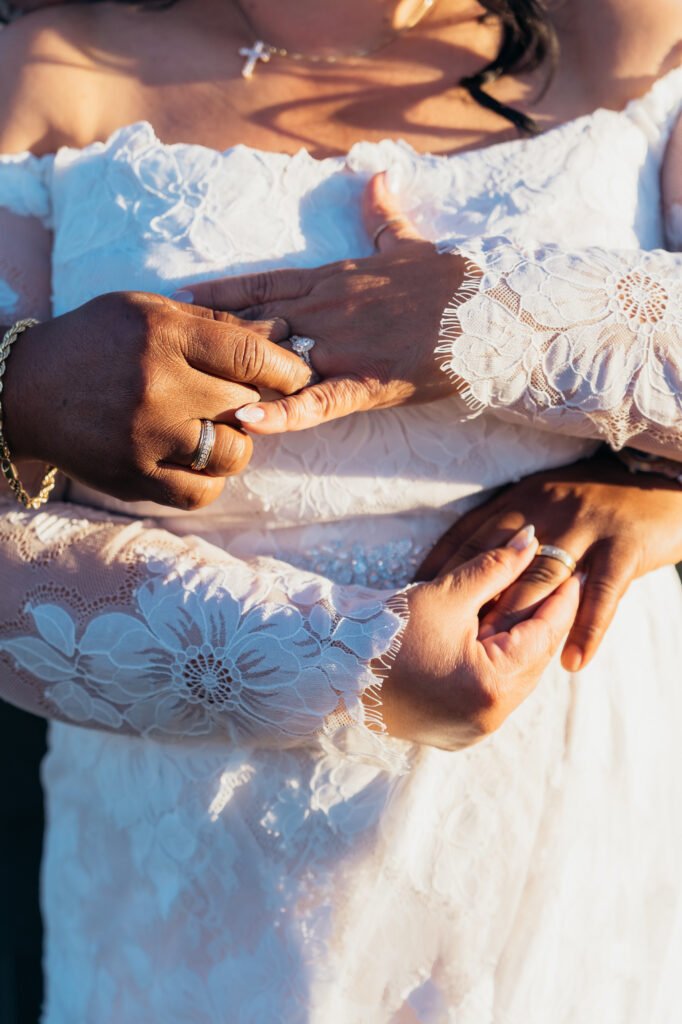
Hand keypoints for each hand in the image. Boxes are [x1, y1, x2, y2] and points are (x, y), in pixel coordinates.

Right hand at [2, 291, 309, 508]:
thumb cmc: (96, 342)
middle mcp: (157, 386)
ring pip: (232, 454)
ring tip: (214, 431)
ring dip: (235, 445)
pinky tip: (194, 460)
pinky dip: (208, 479)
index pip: (250, 355)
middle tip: (243, 401)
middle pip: (246, 405)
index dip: (287, 368)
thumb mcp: (149, 311)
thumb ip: (216, 324)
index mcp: (163, 335)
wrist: (24, 391)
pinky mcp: (134, 477)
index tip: (296, 375)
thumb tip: (280, 332)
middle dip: (255, 404)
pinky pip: (200, 492)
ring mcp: (145, 437)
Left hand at [184, 172, 470, 433]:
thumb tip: (377, 177)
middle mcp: (326, 310)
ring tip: (189, 391)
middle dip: (212, 338)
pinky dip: (281, 413)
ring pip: (276, 361)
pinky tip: (247, 420)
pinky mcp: (364, 383)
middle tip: (166, 350)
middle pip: (254, 324)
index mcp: (332, 279)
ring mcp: (342, 347)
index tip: (179, 296)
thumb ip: (382, 215)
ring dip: (233, 376)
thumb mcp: (409, 243)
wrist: (487, 309)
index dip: (219, 292)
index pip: (262, 284)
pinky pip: (315, 401)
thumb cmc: (448, 279)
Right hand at [379, 525, 579, 749]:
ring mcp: (471, 731)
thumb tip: (533, 541)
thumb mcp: (447, 594)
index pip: (542, 635)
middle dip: (541, 620)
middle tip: (555, 583)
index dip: (559, 599)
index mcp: (491, 686)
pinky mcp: (454, 733)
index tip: (570, 570)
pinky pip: (491, 693)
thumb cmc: (386, 632)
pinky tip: (491, 636)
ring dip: (518, 643)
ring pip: (513, 679)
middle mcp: (488, 719)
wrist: (330, 671)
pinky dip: (496, 664)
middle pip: (532, 661)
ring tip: (521, 605)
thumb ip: (496, 567)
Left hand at [416, 454, 681, 672]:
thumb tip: (471, 573)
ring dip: (519, 621)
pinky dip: (588, 630)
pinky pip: (602, 595)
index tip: (414, 601)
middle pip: (500, 563)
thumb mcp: (549, 500)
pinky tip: (573, 662)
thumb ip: (511, 530)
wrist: (665, 477)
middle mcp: (548, 509)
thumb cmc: (599, 497)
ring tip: (497, 660)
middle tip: (445, 643)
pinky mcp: (624, 546)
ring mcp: (586, 526)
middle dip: (471, 604)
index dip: (441, 570)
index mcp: (523, 498)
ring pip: (543, 581)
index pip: (470, 536)